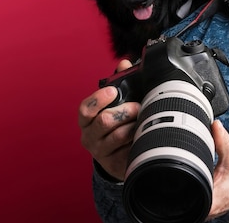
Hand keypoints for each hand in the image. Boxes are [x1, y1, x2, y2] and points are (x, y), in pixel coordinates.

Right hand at [78, 59, 140, 180]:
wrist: (116, 158)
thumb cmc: (114, 126)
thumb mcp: (113, 105)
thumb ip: (118, 82)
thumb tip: (124, 63)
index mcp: (86, 120)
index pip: (85, 108)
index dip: (99, 98)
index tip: (114, 90)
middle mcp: (89, 136)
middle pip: (105, 121)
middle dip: (125, 111)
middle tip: (138, 106)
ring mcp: (100, 152)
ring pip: (118, 135)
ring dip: (134, 125)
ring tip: (143, 120)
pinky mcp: (113, 165)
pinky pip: (128, 151)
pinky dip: (137, 142)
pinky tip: (142, 137)